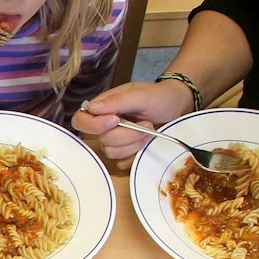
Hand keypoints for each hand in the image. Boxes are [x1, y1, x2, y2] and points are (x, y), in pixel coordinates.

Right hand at [71, 80, 193, 160]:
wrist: (178, 107)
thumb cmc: (159, 97)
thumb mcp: (140, 95)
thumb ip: (116, 101)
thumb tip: (91, 108)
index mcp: (102, 108)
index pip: (80, 121)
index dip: (94, 125)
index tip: (115, 120)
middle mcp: (104, 125)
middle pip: (101, 140)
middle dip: (126, 134)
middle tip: (145, 123)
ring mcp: (115, 141)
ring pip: (111, 153)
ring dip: (134, 143)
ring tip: (149, 130)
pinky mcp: (126, 153)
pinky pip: (122, 163)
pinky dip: (137, 153)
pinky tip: (147, 141)